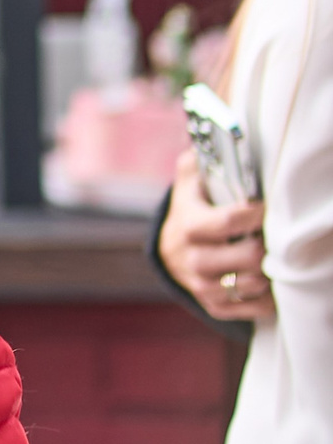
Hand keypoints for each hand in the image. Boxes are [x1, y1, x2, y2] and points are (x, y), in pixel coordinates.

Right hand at [158, 149, 272, 321]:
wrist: (171, 252)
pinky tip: (267, 280)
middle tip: (273, 235)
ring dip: (269, 271)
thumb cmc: (191, 210)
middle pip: (249, 257)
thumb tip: (209, 135)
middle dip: (267, 245)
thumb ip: (198, 159)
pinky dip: (267, 296)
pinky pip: (253, 308)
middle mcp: (192, 259)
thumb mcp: (188, 183)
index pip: (230, 222)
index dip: (256, 213)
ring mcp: (202, 286)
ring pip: (252, 284)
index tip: (266, 206)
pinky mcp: (213, 305)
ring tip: (271, 256)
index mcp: (187, 226)